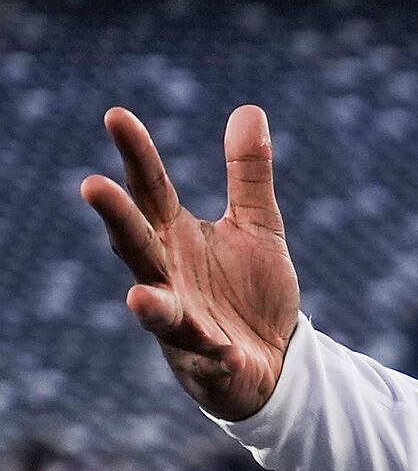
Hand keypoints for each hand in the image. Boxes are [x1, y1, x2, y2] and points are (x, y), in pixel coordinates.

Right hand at [81, 107, 299, 422]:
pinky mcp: (209, 359)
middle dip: (117, 218)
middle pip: (136, 243)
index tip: (116, 115)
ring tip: (139, 295)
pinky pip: (208, 356)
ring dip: (148, 303)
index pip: (150, 189)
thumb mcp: (257, 225)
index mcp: (174, 237)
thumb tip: (248, 109)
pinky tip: (221, 350)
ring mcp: (183, 320)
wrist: (273, 361)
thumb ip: (248, 174)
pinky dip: (211, 352)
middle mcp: (168, 275)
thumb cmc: (250, 291)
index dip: (135, 154)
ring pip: (158, 308)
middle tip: (92, 185)